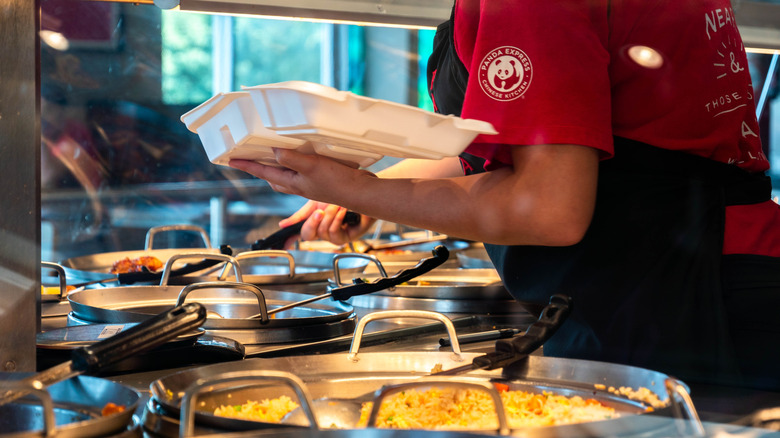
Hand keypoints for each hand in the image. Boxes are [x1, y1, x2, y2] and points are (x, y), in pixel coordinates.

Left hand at [228, 150, 376, 244]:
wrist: (361, 193)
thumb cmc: (337, 183)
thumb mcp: (311, 167)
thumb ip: (292, 159)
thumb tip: (273, 151)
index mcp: (293, 182)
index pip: (264, 172)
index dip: (247, 165)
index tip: (231, 160)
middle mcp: (299, 184)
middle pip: (273, 177)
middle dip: (260, 169)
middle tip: (249, 159)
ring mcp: (311, 183)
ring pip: (287, 176)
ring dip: (278, 167)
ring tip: (272, 155)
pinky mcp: (322, 179)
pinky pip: (302, 171)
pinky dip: (297, 163)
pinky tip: (303, 156)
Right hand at [281, 201, 375, 245]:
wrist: (361, 190)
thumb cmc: (341, 194)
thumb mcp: (315, 202)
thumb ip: (299, 215)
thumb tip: (282, 225)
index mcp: (314, 222)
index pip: (298, 235)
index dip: (288, 242)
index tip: (278, 248)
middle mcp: (323, 231)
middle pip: (307, 235)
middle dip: (311, 222)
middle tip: (319, 211)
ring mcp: (335, 235)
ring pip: (322, 234)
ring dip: (329, 217)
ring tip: (336, 205)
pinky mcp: (348, 238)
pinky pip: (335, 235)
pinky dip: (337, 221)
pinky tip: (343, 211)